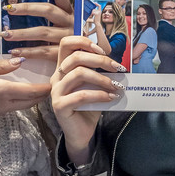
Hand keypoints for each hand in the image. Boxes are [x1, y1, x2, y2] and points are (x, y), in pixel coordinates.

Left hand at [0, 0, 73, 60]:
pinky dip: (28, 51)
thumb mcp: (64, 21)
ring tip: (5, 34)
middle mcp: (71, 21)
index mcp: (69, 10)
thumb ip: (50, 12)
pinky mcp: (64, 53)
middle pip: (48, 10)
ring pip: (43, 32)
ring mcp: (68, 37)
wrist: (85, 59)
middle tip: (8, 9)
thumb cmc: (68, 36)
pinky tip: (15, 51)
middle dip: (26, 8)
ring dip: (21, 33)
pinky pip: (43, 51)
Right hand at [0, 57, 50, 126]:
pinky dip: (23, 101)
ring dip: (34, 98)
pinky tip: (23, 93)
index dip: (46, 87)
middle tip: (56, 83)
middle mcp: (3, 106)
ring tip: (43, 87)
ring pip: (23, 106)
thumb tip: (18, 61)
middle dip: (44, 94)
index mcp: (2, 93)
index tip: (58, 79)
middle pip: (31, 102)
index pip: (32, 91)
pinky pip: (13, 108)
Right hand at [51, 35, 124, 162]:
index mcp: (63, 68)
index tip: (103, 51)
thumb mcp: (95, 86)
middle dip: (101, 61)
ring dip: (102, 79)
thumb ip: (100, 72)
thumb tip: (119, 62)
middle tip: (119, 68)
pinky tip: (111, 98)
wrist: (81, 133)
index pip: (66, 44)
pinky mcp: (59, 106)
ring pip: (78, 74)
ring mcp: (56, 91)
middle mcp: (56, 77)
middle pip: (75, 57)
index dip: (84, 42)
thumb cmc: (89, 107)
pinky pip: (81, 95)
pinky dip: (99, 94)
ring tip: (116, 86)